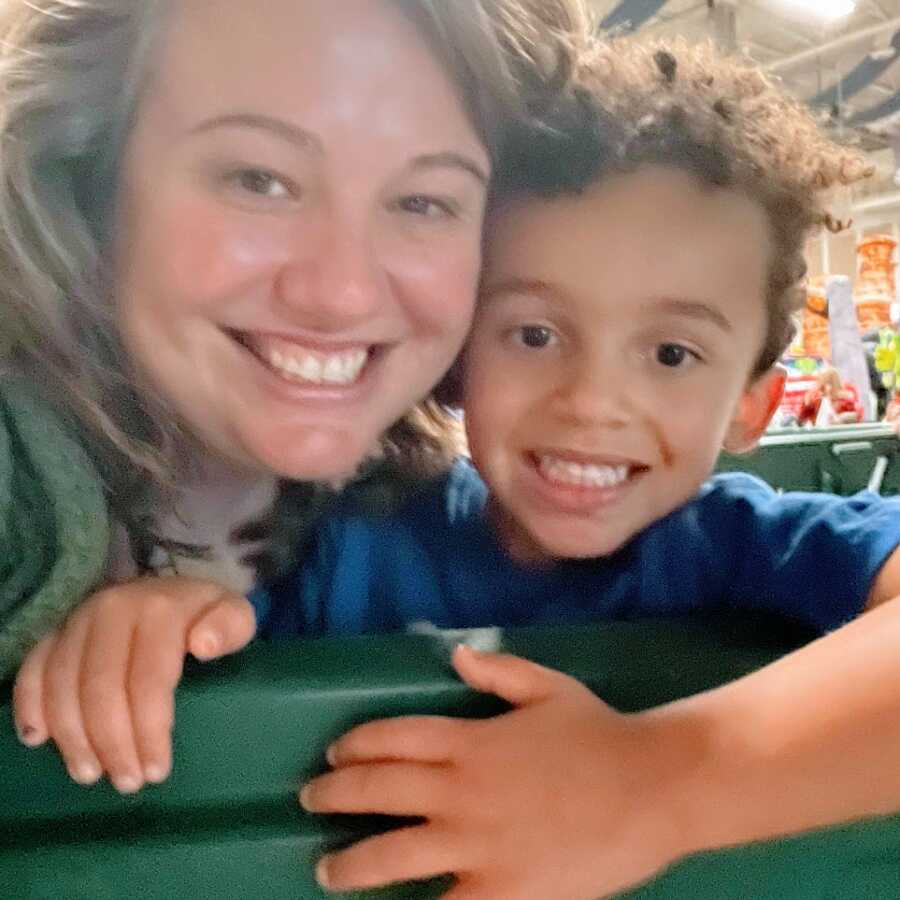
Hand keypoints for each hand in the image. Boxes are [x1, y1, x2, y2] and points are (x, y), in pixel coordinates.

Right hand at [12, 577, 255, 793]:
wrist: (173, 592)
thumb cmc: (206, 617)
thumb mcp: (235, 617)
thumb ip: (230, 627)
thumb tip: (203, 646)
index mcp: (158, 609)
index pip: (148, 678)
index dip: (149, 729)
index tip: (157, 770)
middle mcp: (111, 610)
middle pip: (100, 687)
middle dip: (112, 743)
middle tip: (128, 782)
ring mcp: (78, 620)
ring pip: (62, 684)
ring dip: (72, 737)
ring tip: (90, 774)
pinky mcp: (55, 632)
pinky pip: (31, 670)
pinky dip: (29, 705)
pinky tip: (37, 739)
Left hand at [301, 646, 691, 899]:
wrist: (652, 789)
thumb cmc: (599, 734)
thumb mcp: (548, 687)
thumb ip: (497, 671)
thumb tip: (453, 657)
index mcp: (471, 741)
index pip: (394, 738)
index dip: (356, 745)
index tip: (335, 754)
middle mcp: (462, 791)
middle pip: (379, 791)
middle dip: (335, 795)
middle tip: (311, 799)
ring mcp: (477, 846)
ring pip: (393, 856)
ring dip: (351, 864)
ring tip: (326, 870)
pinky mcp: (501, 893)